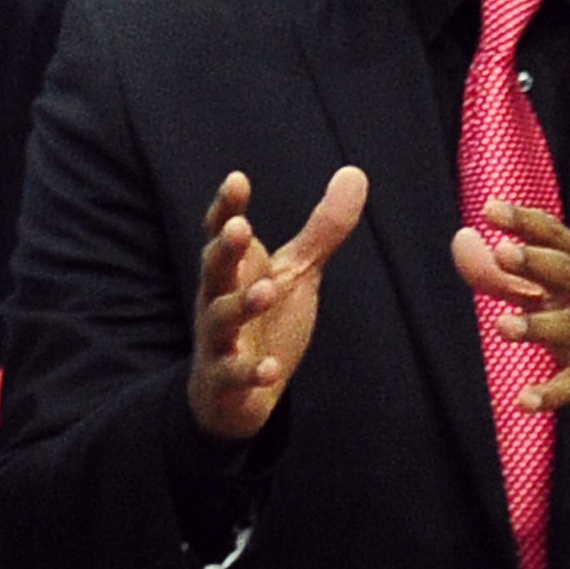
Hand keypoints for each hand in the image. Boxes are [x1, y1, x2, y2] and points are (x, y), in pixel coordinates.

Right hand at [188, 167, 367, 443]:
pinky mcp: (224, 380)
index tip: (237, 180)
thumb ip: (322, 229)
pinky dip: (250, 372)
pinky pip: (233, 374)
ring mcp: (217, 341)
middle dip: (224, 249)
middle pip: (214, 269)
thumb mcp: (297, 272)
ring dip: (240, 305)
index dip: (226, 207)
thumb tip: (355, 172)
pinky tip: (270, 369)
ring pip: (220, 319)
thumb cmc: (264, 321)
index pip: (222, 232)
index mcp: (234, 269)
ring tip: (266, 291)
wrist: (233, 396)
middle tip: (240, 228)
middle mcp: (217, 299)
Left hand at [451, 199, 569, 440]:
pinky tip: (525, 401)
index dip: (524, 222)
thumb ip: (509, 276)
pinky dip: (552, 392)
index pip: (555, 238)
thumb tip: (462, 243)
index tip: (490, 208)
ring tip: (503, 327)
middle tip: (502, 252)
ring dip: (536, 325)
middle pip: (568, 272)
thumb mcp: (558, 299)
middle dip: (536, 261)